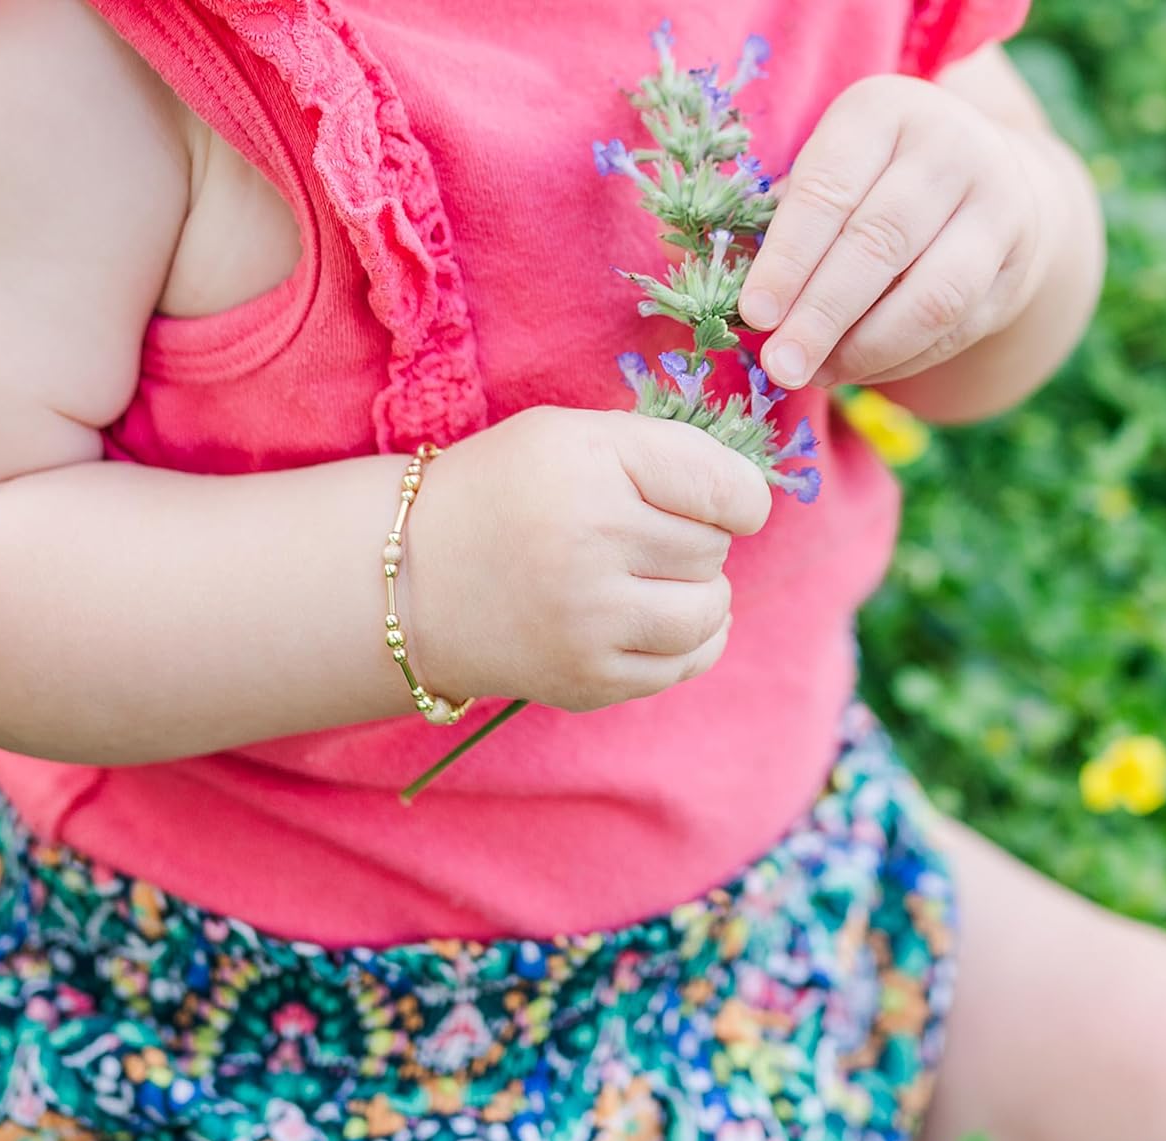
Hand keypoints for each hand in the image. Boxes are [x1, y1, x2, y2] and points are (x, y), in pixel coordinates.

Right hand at [408, 406, 770, 712]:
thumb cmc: (504, 494)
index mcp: (588, 465)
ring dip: (697, 593)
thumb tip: (754, 497)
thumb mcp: (569, 435)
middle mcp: (589, 542)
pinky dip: (688, 639)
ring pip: (711, 609)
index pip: (726, 488)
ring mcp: (589, 621)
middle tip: (637, 536)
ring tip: (649, 579)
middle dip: (693, 539)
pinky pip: (689, 661)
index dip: (737, 496)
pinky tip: (652, 618)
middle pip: (714, 548)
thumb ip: (662, 450)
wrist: (410, 582)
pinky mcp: (589, 679)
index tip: (720, 501)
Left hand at [737, 74, 1048, 390]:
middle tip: (780, 365)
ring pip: (930, 297)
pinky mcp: (1015, 266)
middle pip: (878, 244)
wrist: (983, 177)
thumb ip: (786, 226)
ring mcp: (996, 206)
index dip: (788, 261)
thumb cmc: (869, 180)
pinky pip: (953, 329)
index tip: (755, 316)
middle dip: (821, 316)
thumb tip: (756, 312)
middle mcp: (951, 148)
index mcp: (883, 113)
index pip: (827, 192)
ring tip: (813, 374)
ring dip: (864, 349)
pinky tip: (852, 370)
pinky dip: (895, 361)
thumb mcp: (828, 172)